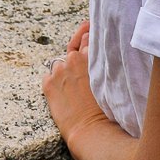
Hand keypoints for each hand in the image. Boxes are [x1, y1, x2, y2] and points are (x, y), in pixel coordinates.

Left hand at [43, 21, 108, 149]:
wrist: (91, 131)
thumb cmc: (108, 111)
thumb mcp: (111, 81)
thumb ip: (104, 63)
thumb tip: (98, 47)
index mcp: (90, 58)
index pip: (87, 39)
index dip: (87, 35)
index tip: (88, 28)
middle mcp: (73, 60)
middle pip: (73, 49)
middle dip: (77, 52)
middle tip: (81, 55)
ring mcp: (58, 71)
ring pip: (60, 65)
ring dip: (65, 72)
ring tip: (72, 87)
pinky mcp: (48, 84)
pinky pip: (48, 78)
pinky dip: (53, 83)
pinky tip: (61, 93)